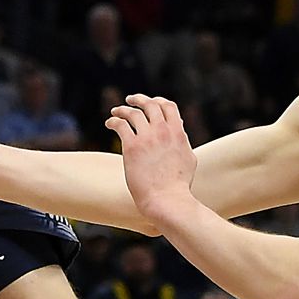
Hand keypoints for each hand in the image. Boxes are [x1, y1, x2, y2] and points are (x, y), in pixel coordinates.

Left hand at [107, 94, 196, 222]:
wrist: (167, 198)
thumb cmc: (178, 184)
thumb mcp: (188, 158)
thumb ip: (182, 142)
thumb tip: (179, 132)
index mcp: (178, 133)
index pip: (169, 106)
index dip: (158, 101)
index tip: (150, 101)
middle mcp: (163, 131)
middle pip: (150, 105)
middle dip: (139, 99)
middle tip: (130, 100)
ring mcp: (147, 138)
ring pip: (133, 113)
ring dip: (122, 109)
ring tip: (115, 112)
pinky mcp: (132, 147)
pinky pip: (120, 125)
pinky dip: (113, 121)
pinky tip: (109, 124)